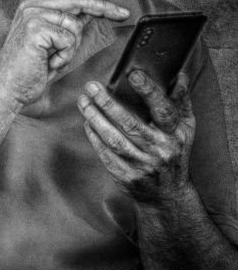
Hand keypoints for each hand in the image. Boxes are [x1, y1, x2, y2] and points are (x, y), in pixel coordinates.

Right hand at [0, 0, 128, 106]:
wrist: (7, 88)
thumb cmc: (29, 70)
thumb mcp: (53, 44)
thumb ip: (68, 26)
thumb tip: (92, 13)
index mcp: (33, 7)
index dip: (96, 1)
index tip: (118, 10)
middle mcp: (30, 6)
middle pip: (77, 0)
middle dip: (104, 7)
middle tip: (124, 14)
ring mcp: (32, 16)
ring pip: (75, 24)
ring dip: (71, 48)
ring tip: (53, 60)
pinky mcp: (35, 28)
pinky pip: (68, 39)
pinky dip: (64, 56)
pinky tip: (48, 63)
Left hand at [77, 70, 194, 203]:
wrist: (169, 195)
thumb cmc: (175, 152)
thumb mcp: (185, 128)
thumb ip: (181, 101)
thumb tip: (179, 75)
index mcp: (177, 134)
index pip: (164, 110)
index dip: (150, 92)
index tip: (133, 74)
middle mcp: (161, 150)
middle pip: (130, 124)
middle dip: (108, 103)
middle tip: (91, 86)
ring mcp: (143, 165)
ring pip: (114, 139)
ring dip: (95, 118)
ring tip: (83, 101)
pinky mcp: (127, 177)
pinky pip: (106, 154)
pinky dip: (94, 137)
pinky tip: (86, 123)